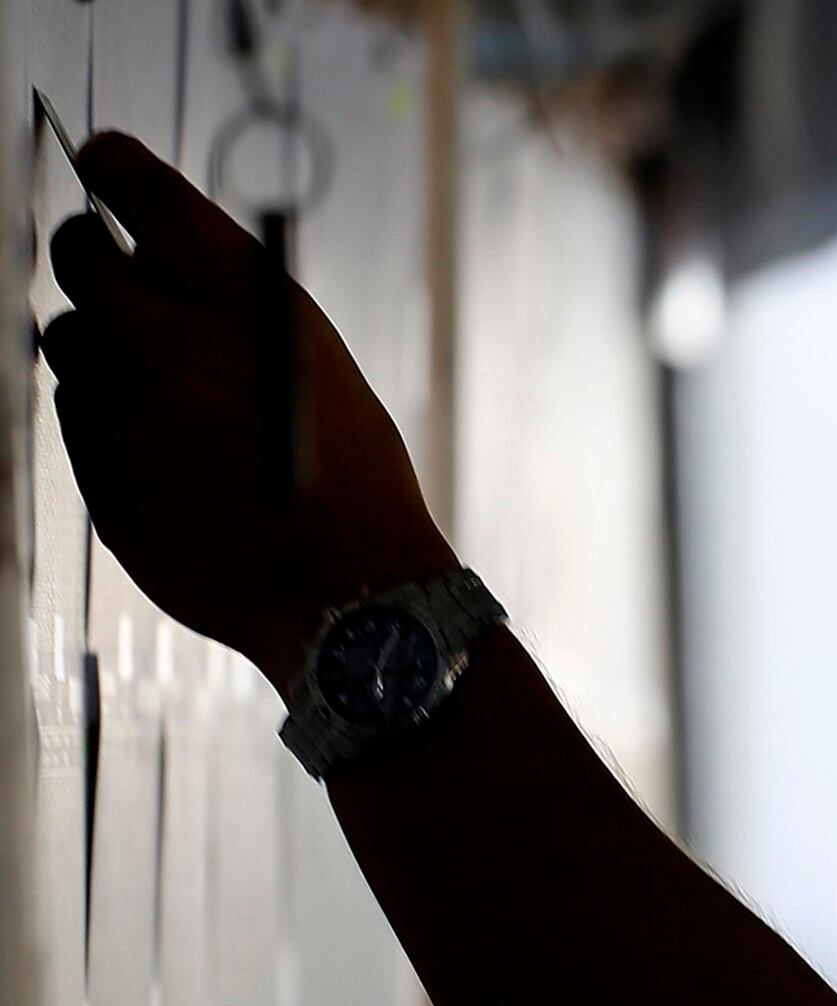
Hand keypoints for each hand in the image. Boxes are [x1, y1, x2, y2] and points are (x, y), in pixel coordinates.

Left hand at [40, 133, 455, 693]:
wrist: (355, 601)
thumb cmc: (355, 480)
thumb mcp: (316, 363)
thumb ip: (232, 305)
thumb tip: (151, 256)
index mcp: (246, 304)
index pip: (140, 191)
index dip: (114, 166)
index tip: (105, 161)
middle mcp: (177, 346)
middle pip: (79, 256)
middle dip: (85, 249)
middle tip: (100, 258)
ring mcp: (131, 416)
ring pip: (68, 341)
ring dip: (99, 344)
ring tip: (154, 380)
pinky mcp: (106, 479)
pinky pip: (78, 418)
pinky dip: (108, 417)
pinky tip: (165, 446)